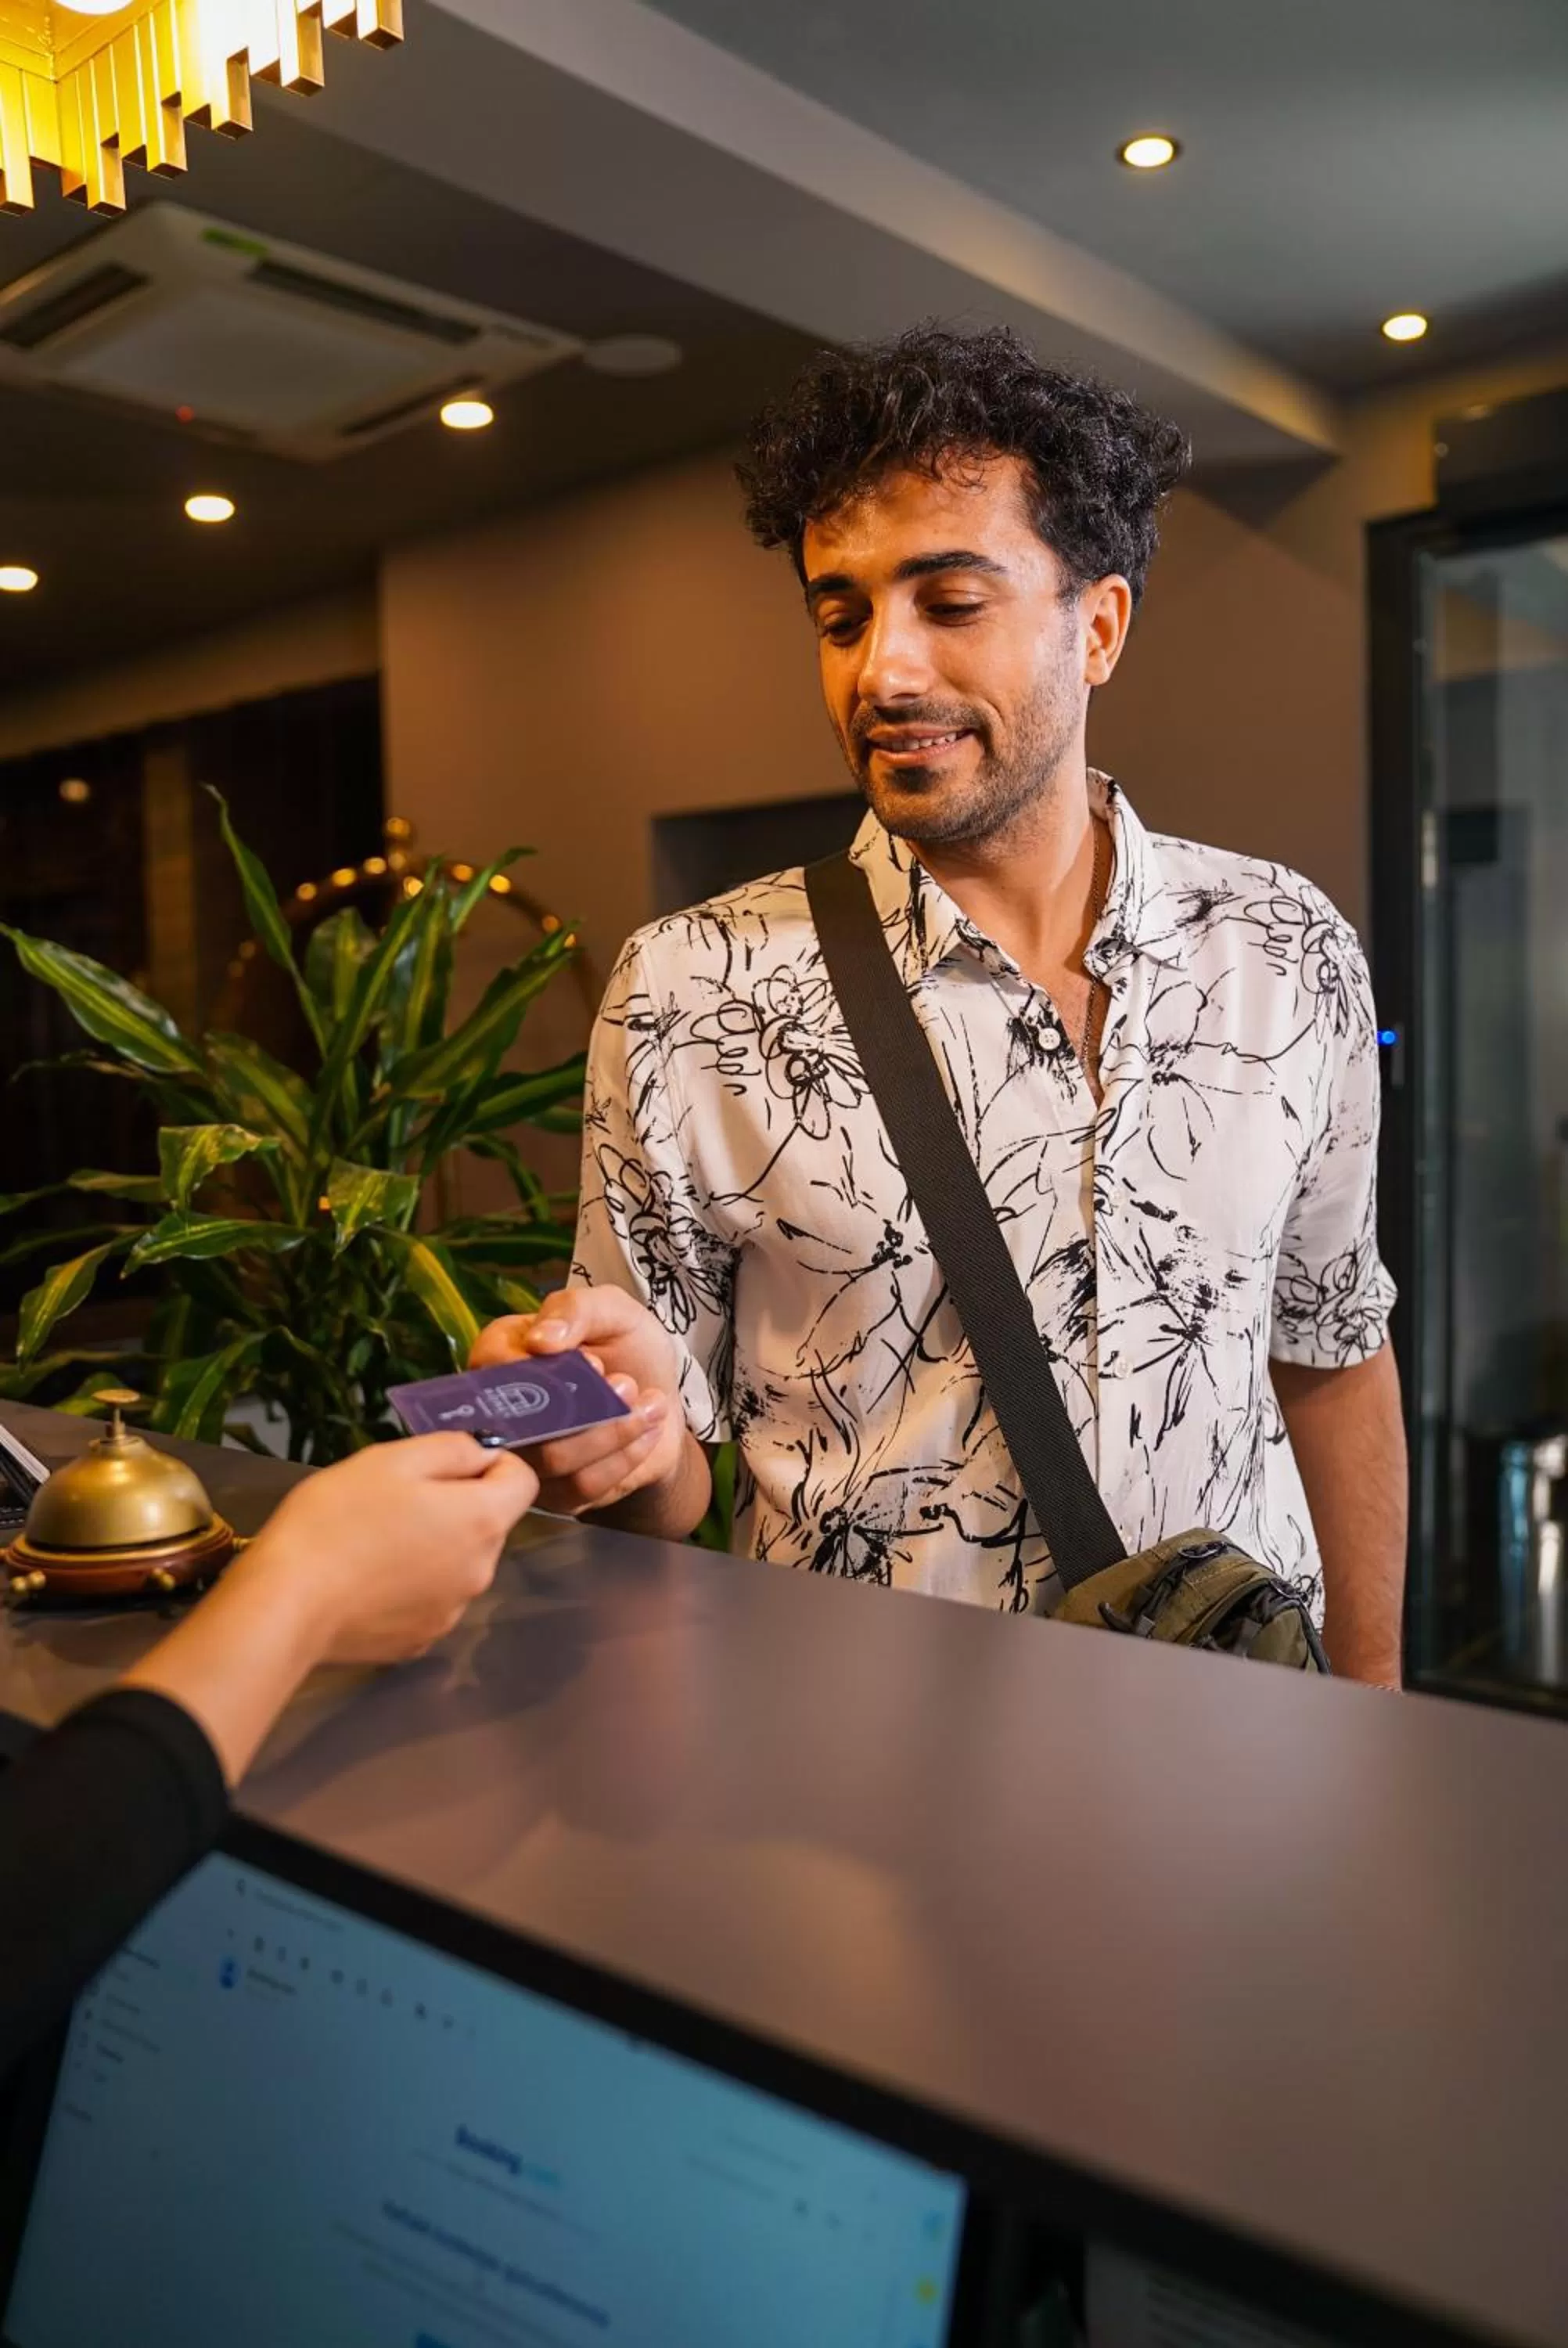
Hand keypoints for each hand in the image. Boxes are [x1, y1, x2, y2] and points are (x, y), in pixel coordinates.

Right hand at [123, 1433, 538, 1783]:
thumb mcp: (392, 1459)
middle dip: (455, 1505)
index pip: (523, 1481)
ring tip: (374, 1541)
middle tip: (395, 1499)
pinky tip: (367, 1581)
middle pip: (488, 1524)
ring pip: (459, 1563)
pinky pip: (431, 1599)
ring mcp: (453, 1612)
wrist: (287, 1606)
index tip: (448, 1463)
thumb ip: (452, 1449)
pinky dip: (411, 1586)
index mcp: (482, 1522)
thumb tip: (485, 1454)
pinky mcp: (420, 1640)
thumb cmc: (338, 1519)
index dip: (493, 1463)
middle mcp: (482, 1572)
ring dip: (434, 1547)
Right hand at [470, 1287, 687, 1517]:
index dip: (546, 1369)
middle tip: (628, 1385)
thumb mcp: (613, 1312)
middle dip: (587, 1406)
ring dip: (614, 1430)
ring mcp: (527, 1459)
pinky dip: (627, 1456)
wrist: (662, 1401)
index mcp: (501, 1356)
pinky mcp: (558, 1495)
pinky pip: (583, 1486)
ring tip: (648, 1403)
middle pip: (523, 1422)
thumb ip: (576, 1310)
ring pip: (555, 1459)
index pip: (492, 1365)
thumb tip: (539, 1340)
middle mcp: (503, 1411)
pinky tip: (646, 1429)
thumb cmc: (629, 1349)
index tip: (597, 1364)